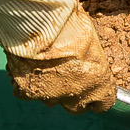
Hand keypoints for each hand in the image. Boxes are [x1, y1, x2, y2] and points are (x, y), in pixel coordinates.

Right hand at [5, 6, 119, 112]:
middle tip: (68, 74)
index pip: (103, 103)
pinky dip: (28, 81)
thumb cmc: (71, 25)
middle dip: (74, 93)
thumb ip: (90, 59)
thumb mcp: (91, 40)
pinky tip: (27, 66)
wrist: (40, 23)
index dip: (97, 95)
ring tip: (45, 64)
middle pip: (76, 106)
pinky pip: (28, 92)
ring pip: (50, 99)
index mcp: (97, 84)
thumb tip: (87, 60)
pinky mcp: (26, 91)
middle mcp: (75, 96)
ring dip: (50, 87)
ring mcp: (49, 96)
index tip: (93, 86)